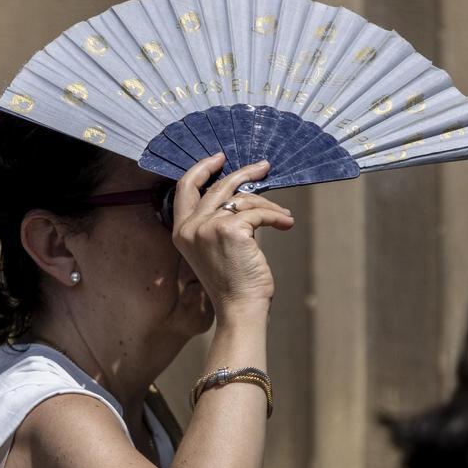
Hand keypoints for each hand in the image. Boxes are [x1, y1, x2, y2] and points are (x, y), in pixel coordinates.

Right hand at [172, 154, 293, 319]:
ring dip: (268, 206)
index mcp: (181, 231)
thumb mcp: (215, 248)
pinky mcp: (230, 229)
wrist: (240, 309)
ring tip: (283, 217)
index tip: (220, 158)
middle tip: (263, 167)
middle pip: (218, 186)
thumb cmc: (233, 283)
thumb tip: (242, 194)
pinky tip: (286, 224)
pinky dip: (276, 217)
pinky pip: (259, 212)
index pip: (185, 187)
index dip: (202, 168)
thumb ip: (217, 221)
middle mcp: (190, 227)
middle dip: (244, 173)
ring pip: (244, 200)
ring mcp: (208, 227)